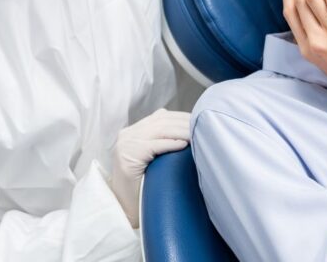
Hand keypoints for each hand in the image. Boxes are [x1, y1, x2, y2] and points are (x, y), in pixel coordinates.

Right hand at [109, 108, 189, 227]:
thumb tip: (187, 133)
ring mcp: (126, 144)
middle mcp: (127, 135)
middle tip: (203, 126)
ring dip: (182, 131)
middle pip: (161, 121)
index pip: (160, 116)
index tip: (199, 120)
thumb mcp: (149, 158)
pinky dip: (170, 143)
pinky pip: (154, 145)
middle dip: (184, 122)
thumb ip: (160, 143)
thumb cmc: (141, 186)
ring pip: (160, 130)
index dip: (181, 117)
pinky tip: (184, 145)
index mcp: (132, 132)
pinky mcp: (128, 156)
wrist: (123, 209)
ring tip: (197, 134)